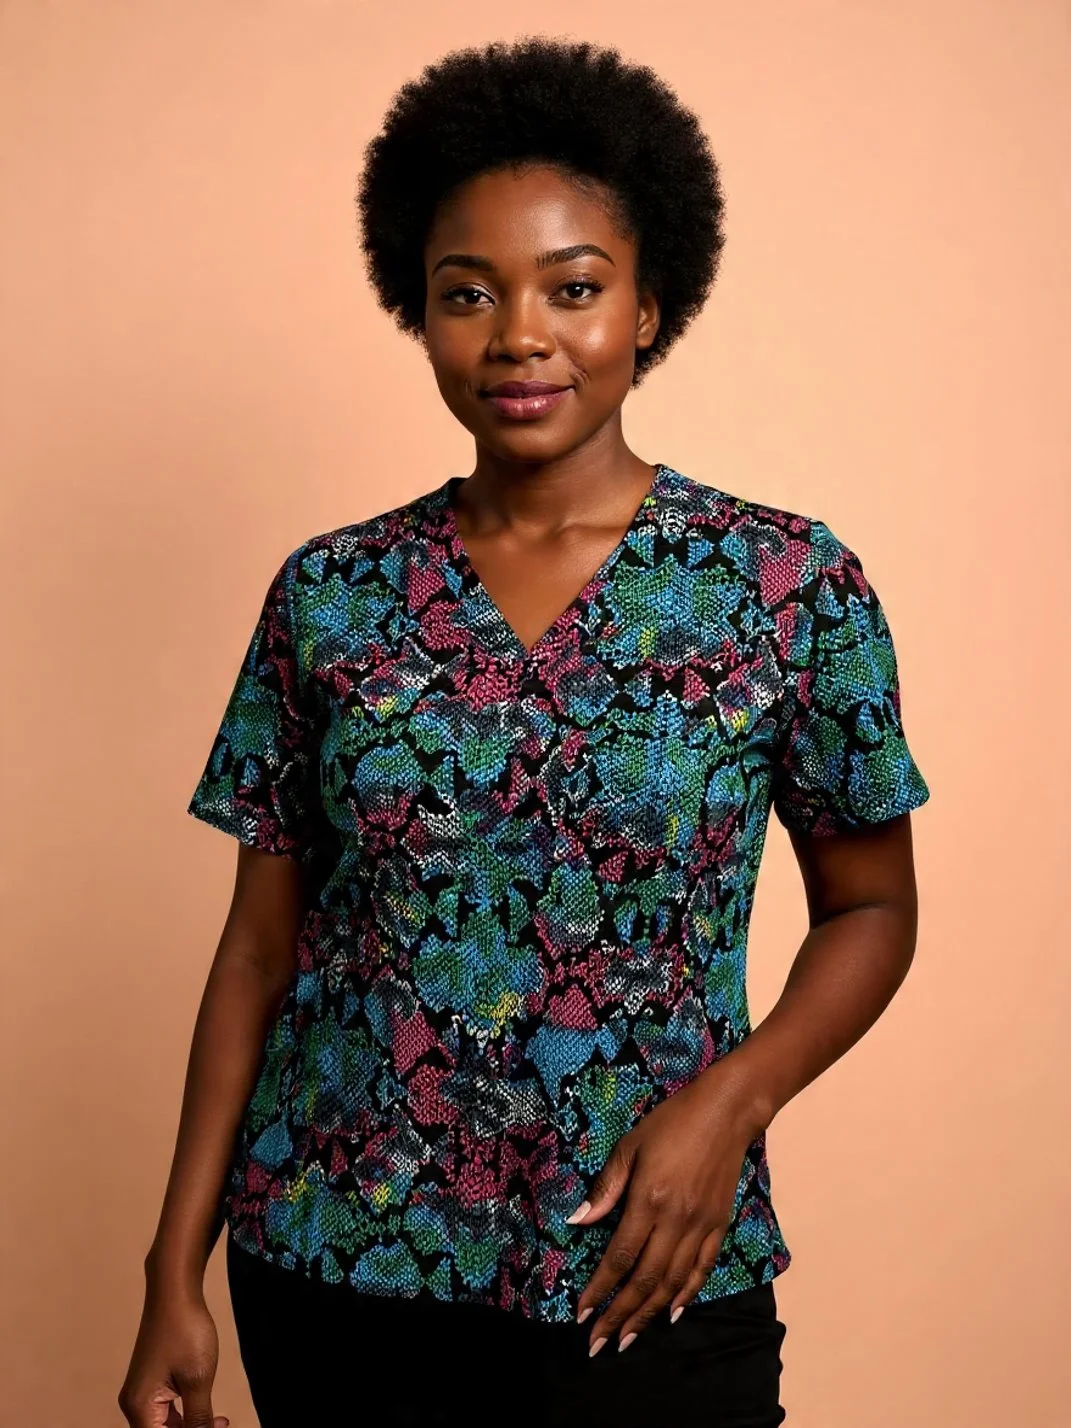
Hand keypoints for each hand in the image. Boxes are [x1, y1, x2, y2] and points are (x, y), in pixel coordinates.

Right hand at [117, 1283, 229, 1427]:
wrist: (175, 1291)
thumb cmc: (186, 1332)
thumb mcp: (197, 1379)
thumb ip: (198, 1418)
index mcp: (140, 1408)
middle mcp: (135, 1404)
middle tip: (223, 1424)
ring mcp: (142, 1392)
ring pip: (164, 1426)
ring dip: (190, 1426)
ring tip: (220, 1420)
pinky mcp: (151, 1381)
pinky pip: (166, 1411)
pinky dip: (186, 1414)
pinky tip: (207, 1409)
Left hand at [569, 1060, 760, 1356]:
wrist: (727, 1112)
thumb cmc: (672, 1122)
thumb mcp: (630, 1145)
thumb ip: (607, 1187)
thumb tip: (579, 1221)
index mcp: (649, 1199)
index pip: (620, 1257)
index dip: (600, 1289)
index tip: (582, 1313)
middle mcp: (676, 1220)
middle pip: (645, 1280)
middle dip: (620, 1314)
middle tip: (599, 1343)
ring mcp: (701, 1226)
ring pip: (673, 1282)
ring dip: (649, 1314)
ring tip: (628, 1338)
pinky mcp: (719, 1225)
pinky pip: (702, 1269)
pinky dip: (686, 1295)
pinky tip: (672, 1313)